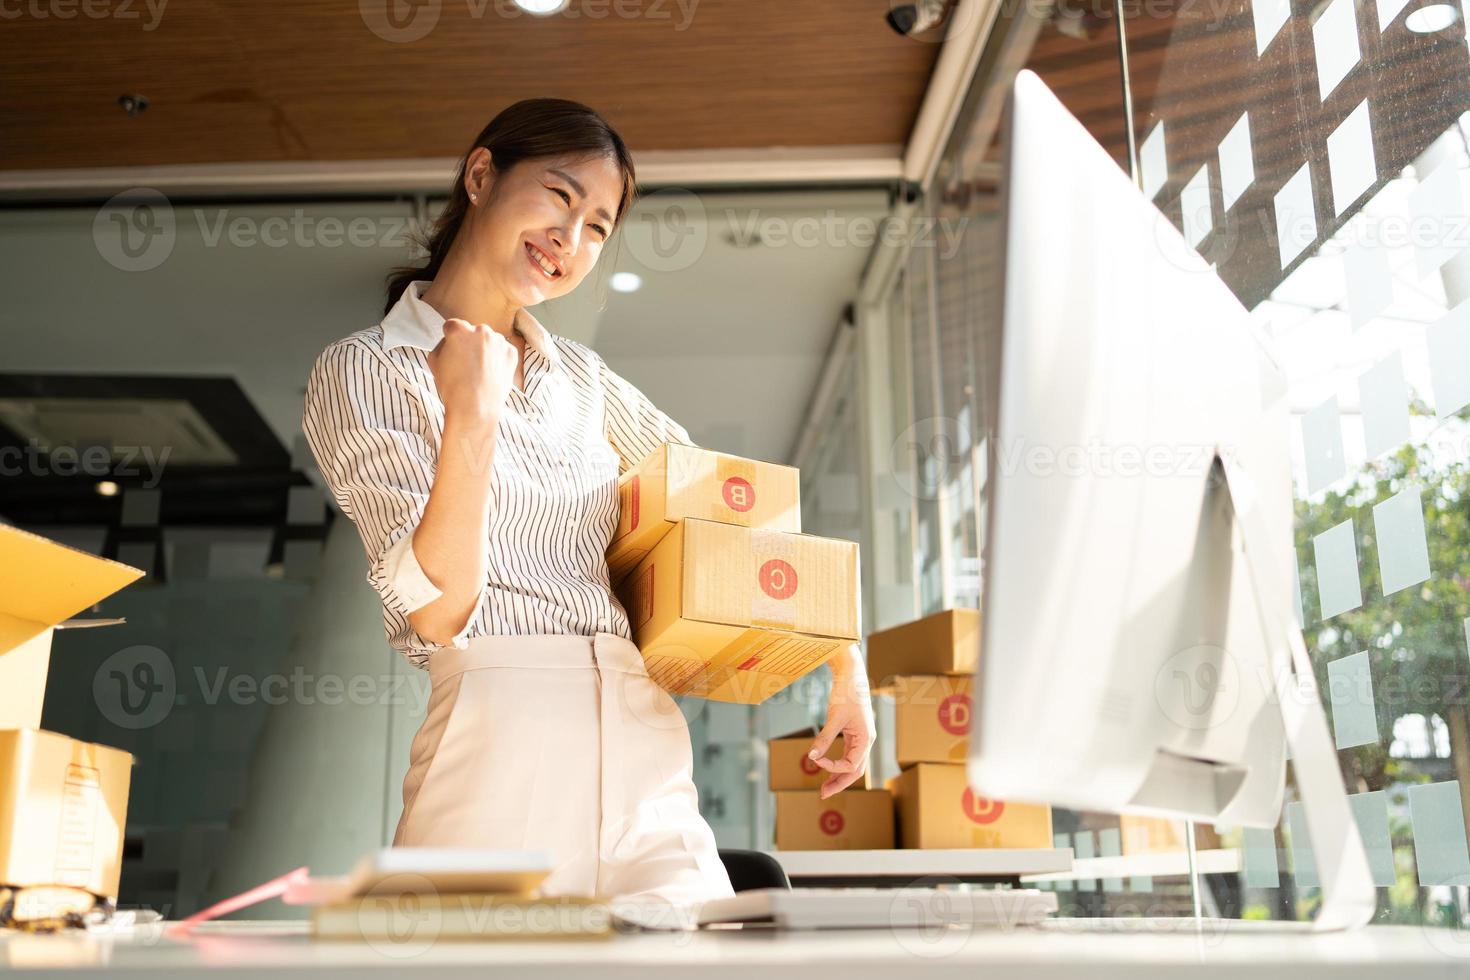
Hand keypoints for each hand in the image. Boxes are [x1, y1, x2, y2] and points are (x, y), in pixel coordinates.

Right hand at [427, 318, 518, 424]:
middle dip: (470, 343)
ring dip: (485, 350)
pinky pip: (503, 351)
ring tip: (480, 372)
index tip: (452, 351)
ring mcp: (499, 341)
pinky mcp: (511, 353)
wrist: (476, 407)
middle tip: (467, 364)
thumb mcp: (433, 361)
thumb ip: (442, 344)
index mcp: (459, 330)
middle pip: (473, 332)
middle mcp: (481, 330)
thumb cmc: (452, 386)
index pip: (452, 326)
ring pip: (490, 341)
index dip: (450, 339)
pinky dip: (498, 360)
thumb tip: (450, 341)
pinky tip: (491, 374)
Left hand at [807, 643, 875, 798]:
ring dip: (839, 776)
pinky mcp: (855, 733)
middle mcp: (866, 741)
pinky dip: (839, 763)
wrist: (852, 674)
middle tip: (822, 795)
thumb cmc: (846, 693)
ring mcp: (862, 738)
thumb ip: (824, 738)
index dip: (832, 766)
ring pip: (853, 764)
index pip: (850, 765)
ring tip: (825, 786)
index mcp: (866, 739)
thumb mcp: (834, 717)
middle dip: (839, 783)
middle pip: (855, 771)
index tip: (815, 759)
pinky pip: (849, 754)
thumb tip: (811, 757)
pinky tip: (828, 767)